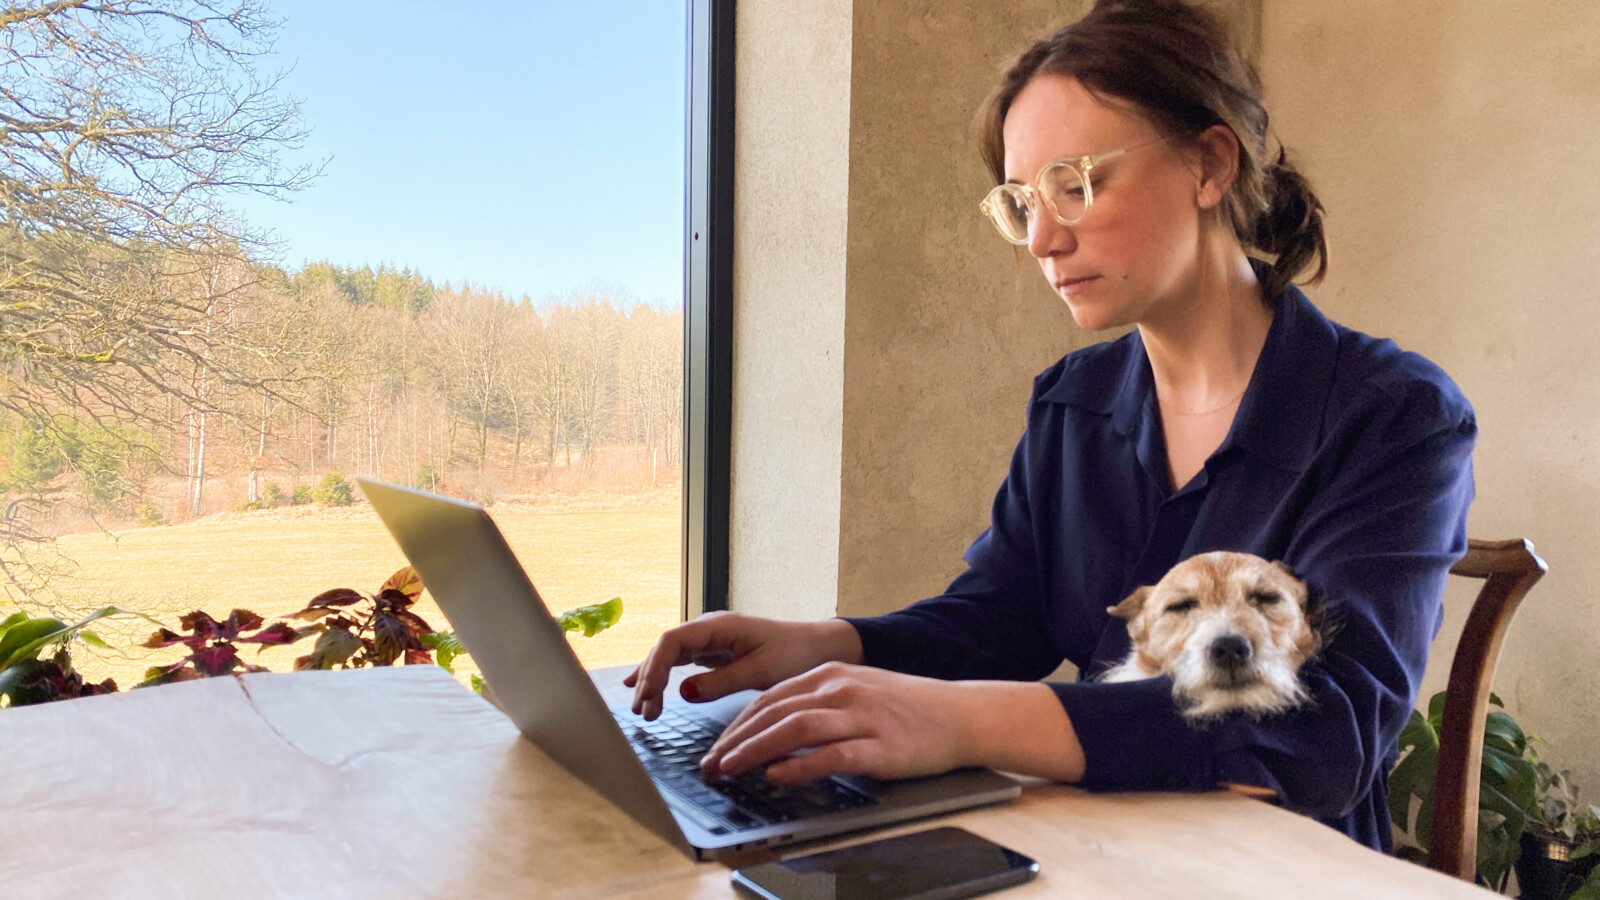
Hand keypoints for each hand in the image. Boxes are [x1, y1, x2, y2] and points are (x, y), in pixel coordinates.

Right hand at [623, 612, 861, 719]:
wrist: (817, 648)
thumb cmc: (795, 654)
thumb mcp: (760, 671)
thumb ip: (721, 682)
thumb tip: (683, 692)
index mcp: (720, 626)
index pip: (673, 641)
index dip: (655, 668)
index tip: (648, 696)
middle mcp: (709, 628)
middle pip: (666, 648)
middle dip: (650, 678)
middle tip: (643, 712)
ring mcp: (709, 639)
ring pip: (669, 655)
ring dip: (653, 680)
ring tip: (642, 711)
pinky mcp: (713, 651)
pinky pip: (679, 662)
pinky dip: (662, 676)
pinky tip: (643, 688)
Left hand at [699, 662, 967, 785]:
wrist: (960, 714)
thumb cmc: (906, 709)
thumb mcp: (855, 694)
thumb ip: (817, 707)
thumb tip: (773, 732)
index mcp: (830, 676)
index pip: (770, 699)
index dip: (737, 726)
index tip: (716, 750)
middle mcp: (841, 690)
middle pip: (775, 713)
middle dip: (736, 741)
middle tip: (711, 766)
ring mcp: (861, 717)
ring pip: (796, 729)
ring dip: (756, 750)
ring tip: (731, 770)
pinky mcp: (880, 746)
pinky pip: (832, 755)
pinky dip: (801, 766)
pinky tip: (778, 776)